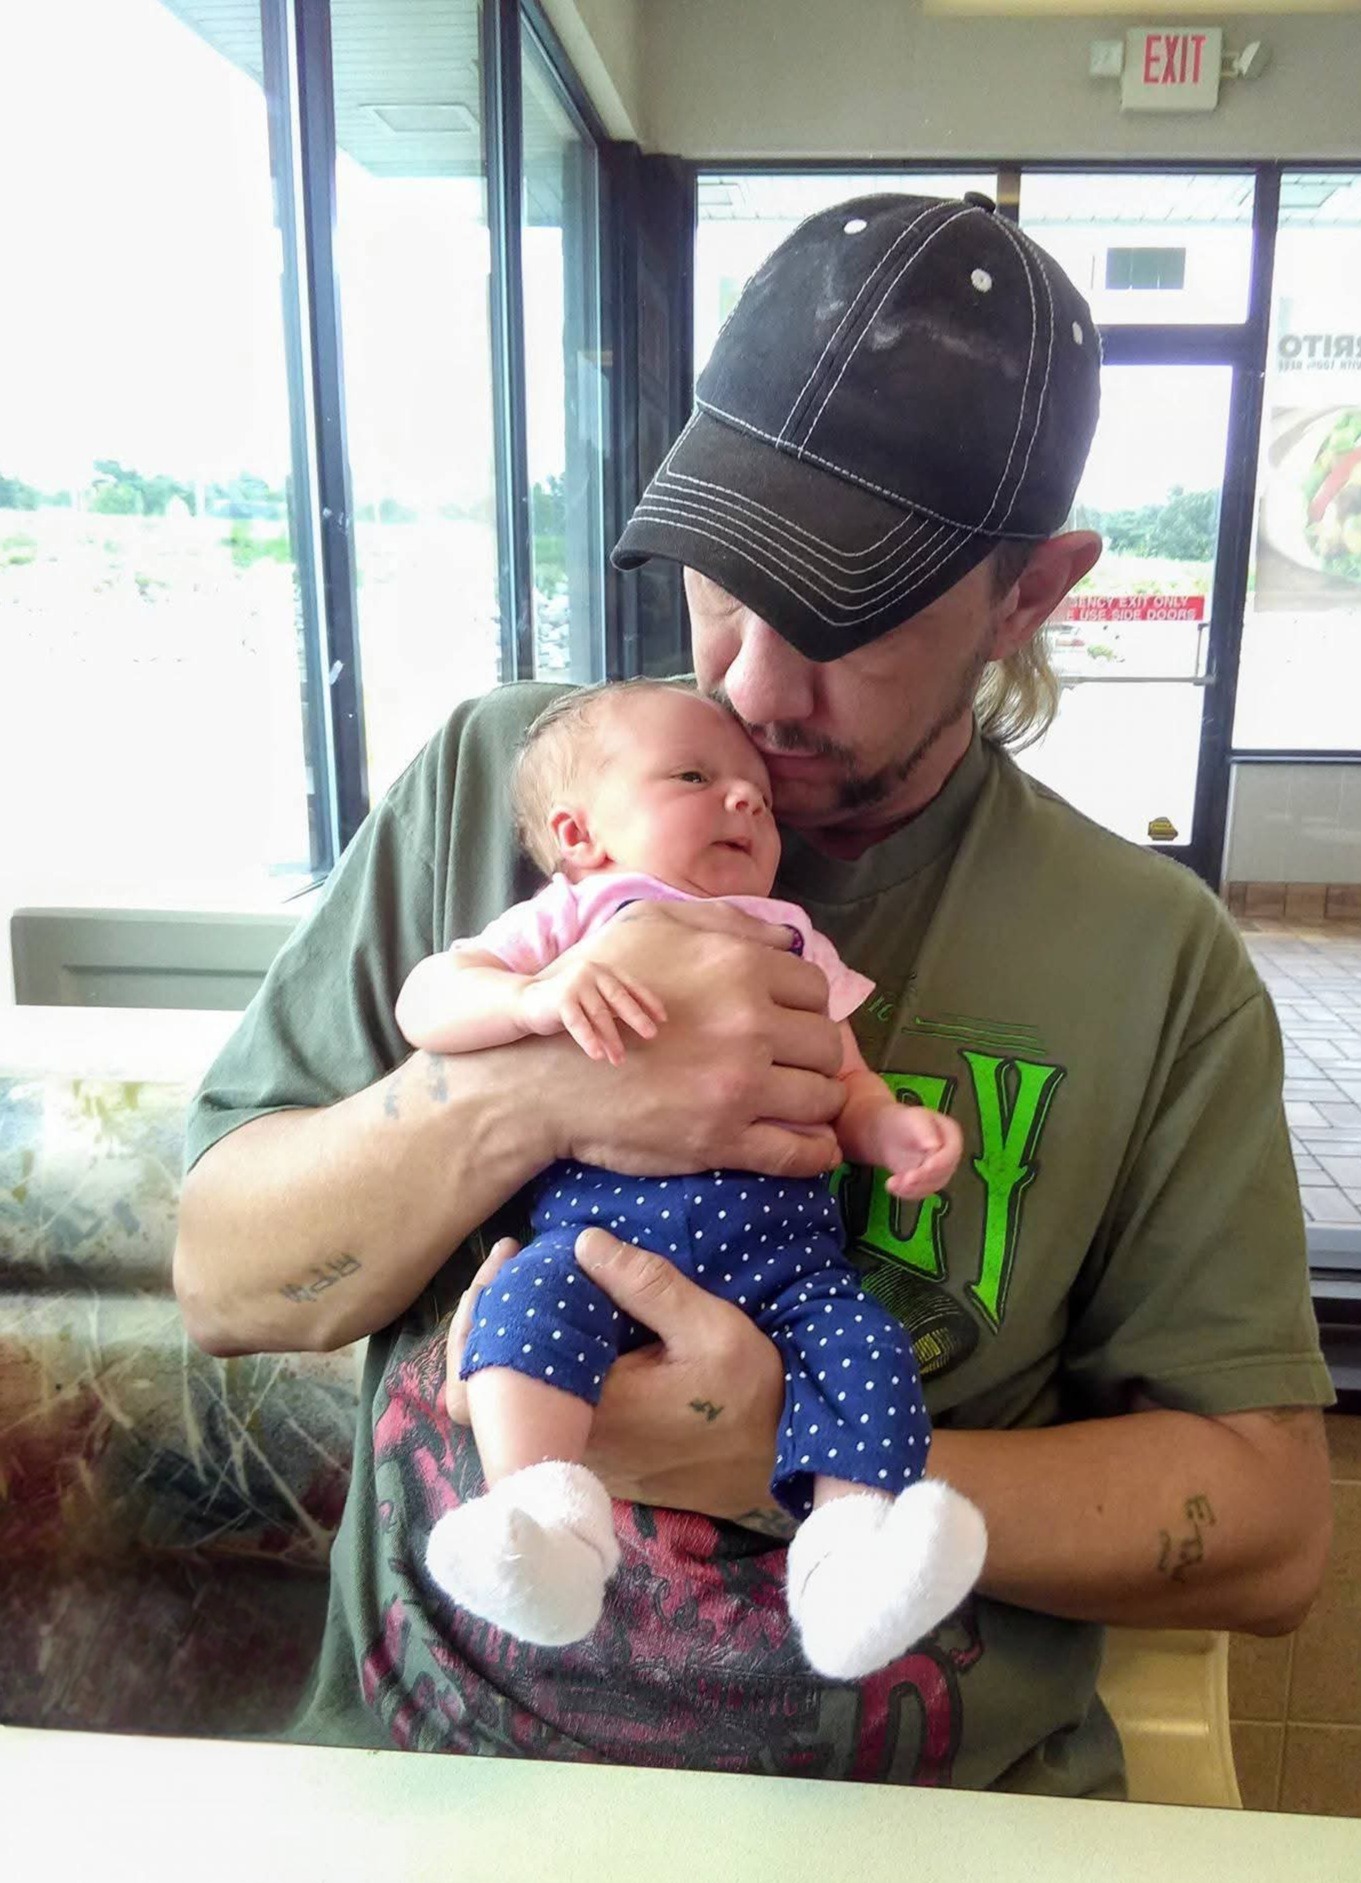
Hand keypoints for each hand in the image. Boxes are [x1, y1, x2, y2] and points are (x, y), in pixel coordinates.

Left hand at [444, 1229, 783, 1520]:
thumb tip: (583, 1243)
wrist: (783, 1465)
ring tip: (528, 1282)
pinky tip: (557, 1320)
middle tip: (510, 1261)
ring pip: (506, 1405)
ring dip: (509, 1340)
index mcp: (588, 1411)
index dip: (482, 1313)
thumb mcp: (712, 1328)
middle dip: (487, 1318)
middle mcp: (569, 1445)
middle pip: (480, 1392)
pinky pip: (538, 1411)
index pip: (490, 1373)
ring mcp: (578, 1458)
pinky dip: (534, 1364)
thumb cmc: (752, 1396)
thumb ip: (648, 1285)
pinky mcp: (594, 1459)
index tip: (510, 1258)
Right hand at [519, 956, 665, 1065]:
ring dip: (612, 1039)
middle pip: (619, 998)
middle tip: (651, 1034)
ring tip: (619, 1059)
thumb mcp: (595, 1000)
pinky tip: (597, 1056)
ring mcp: (575, 984)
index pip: (631, 986)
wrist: (528, 1002)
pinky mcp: (561, 1000)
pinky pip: (579, 1024)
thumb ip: (614, 1006)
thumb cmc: (568, 1004)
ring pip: (600, 1015)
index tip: (663, 1019)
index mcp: (604, 971)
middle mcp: (591, 973)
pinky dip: (589, 1041)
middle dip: (637, 1017)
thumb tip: (645, 1023)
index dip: (649, 1001)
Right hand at [533, 899, 845, 1181]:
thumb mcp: (649, 924)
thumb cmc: (590, 991)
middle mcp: (747, 1025)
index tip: (790, 1020)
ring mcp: (738, 1087)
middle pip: (828, 1044)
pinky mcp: (724, 1141)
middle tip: (794, 1061)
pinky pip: (800, 1153)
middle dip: (815, 1053)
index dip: (806, 1005)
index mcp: (736, 968)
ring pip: (823, 1098)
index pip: (816, 989)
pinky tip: (812, 1145)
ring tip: (799, 1100)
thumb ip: (724, 921)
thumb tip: (786, 939)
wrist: (542, 1075)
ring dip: (818, 1101)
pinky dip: (816, 1153)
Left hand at [880, 1105, 963, 1200]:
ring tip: (893, 1183)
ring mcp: (940, 1172)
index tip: (926, 1167)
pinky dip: (906, 1193)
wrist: (892, 1134)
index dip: (940, 1163)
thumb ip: (925, 1132)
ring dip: (913, 1188)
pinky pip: (920, 1193)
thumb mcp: (915, 1120)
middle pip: (943, 1173)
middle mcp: (950, 1157)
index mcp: (952, 1136)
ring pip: (931, 1186)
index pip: (952, 1153)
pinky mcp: (927, 1183)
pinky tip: (892, 1186)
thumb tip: (934, 1146)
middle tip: (905, 1180)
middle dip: (923, 1178)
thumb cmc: (905, 1122)